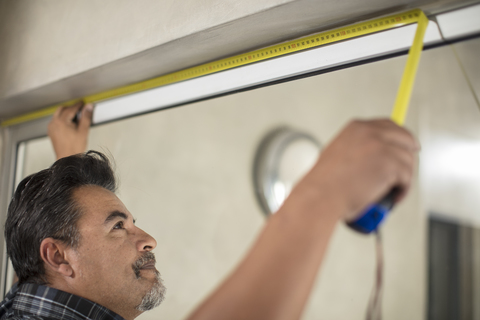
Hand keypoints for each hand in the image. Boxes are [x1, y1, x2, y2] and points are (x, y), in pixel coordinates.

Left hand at [48, 102, 92, 159]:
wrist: (67, 158)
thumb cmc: (74, 148)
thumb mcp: (83, 131)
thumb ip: (86, 117)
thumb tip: (88, 107)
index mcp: (61, 121)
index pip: (71, 109)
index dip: (78, 105)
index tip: (83, 103)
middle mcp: (54, 123)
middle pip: (62, 109)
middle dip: (71, 108)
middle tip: (80, 108)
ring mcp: (51, 128)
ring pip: (58, 114)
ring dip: (66, 113)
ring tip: (75, 116)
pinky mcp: (51, 132)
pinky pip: (55, 120)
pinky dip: (62, 119)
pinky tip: (69, 123)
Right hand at [302, 119, 419, 221]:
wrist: (321, 196)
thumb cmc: (326, 184)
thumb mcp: (339, 154)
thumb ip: (359, 149)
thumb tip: (378, 158)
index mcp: (357, 128)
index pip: (388, 125)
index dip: (400, 138)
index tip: (406, 147)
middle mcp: (370, 132)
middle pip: (405, 137)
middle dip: (409, 153)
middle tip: (407, 170)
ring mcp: (381, 147)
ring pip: (407, 160)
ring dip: (404, 177)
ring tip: (393, 191)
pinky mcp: (390, 164)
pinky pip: (407, 176)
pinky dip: (403, 189)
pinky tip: (393, 197)